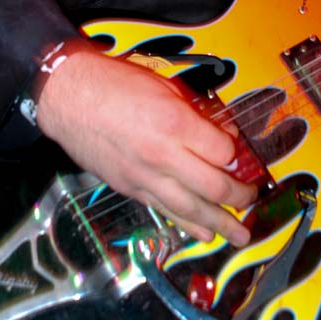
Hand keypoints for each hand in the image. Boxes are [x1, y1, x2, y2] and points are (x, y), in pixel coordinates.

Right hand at [36, 46, 255, 245]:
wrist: (69, 98)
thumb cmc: (115, 84)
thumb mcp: (164, 87)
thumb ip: (195, 113)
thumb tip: (222, 135)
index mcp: (175, 123)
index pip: (222, 152)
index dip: (236, 154)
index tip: (239, 153)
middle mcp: (163, 155)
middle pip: (213, 187)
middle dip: (239, 196)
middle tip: (251, 198)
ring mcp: (145, 177)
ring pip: (191, 209)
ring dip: (221, 224)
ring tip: (240, 235)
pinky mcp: (130, 189)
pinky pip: (165, 211)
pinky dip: (187, 225)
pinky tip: (204, 235)